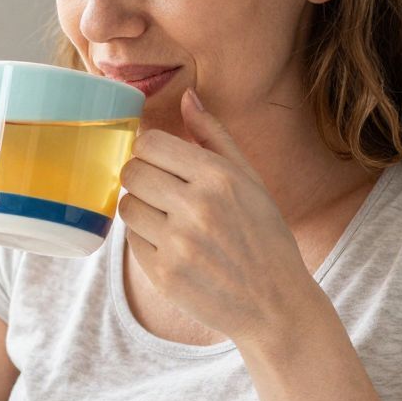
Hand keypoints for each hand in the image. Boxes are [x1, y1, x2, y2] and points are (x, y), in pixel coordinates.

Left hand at [118, 91, 321, 343]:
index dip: (149, 148)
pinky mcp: (163, 275)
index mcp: (219, 177)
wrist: (275, 303)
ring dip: (139, 207)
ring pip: (126, 205)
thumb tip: (187, 97)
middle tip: (162, 190)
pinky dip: (145, 239)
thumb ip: (215, 137)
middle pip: (132, 171)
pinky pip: (131, 241)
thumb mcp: (251, 180)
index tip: (159, 159)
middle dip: (142, 176)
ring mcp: (178, 244)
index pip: (150, 143)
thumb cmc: (264, 235)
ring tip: (167, 218)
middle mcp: (197, 208)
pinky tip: (172, 245)